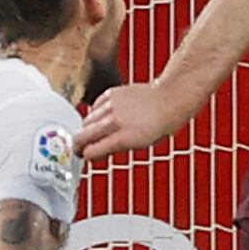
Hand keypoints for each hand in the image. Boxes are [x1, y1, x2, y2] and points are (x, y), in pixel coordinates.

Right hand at [77, 78, 194, 160]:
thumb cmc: (162, 122)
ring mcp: (112, 105)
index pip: (91, 151)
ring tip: (94, 132)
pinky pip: (94, 106)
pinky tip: (103, 117)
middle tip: (79, 147)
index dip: (87, 156)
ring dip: (87, 128)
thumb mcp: (142, 144)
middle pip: (82, 136)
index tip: (85, 156)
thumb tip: (97, 153)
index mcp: (124, 137)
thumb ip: (117, 148)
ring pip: (86, 120)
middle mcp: (115, 121)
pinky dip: (95, 113)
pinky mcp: (111, 93)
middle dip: (78, 144)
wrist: (170, 98)